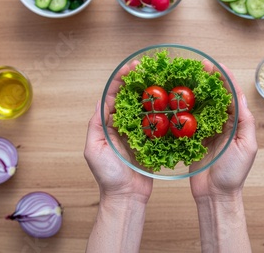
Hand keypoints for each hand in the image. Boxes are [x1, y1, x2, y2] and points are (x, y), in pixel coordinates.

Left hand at [84, 60, 152, 202]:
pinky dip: (162, 112)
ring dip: (150, 94)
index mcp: (107, 125)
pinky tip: (169, 102)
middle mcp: (122, 126)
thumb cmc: (108, 176)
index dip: (119, 81)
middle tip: (147, 68)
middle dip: (137, 82)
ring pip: (144, 108)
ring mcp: (138, 133)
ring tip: (159, 79)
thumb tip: (101, 102)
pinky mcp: (152, 142)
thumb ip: (96, 126)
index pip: (112, 97)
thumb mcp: (94, 149)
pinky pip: (157, 123)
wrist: (127, 196)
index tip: (129, 68)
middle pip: (129, 98)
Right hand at [190, 60, 257, 198]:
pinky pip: (187, 120)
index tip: (215, 65)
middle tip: (197, 66)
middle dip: (207, 80)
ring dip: (194, 91)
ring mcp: (206, 130)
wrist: (215, 195)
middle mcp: (222, 124)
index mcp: (237, 123)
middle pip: (215, 96)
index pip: (232, 95)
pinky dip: (182, 109)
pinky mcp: (192, 138)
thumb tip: (240, 99)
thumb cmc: (233, 174)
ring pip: (200, 105)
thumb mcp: (246, 147)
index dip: (224, 78)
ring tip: (185, 76)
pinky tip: (175, 98)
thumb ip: (245, 122)